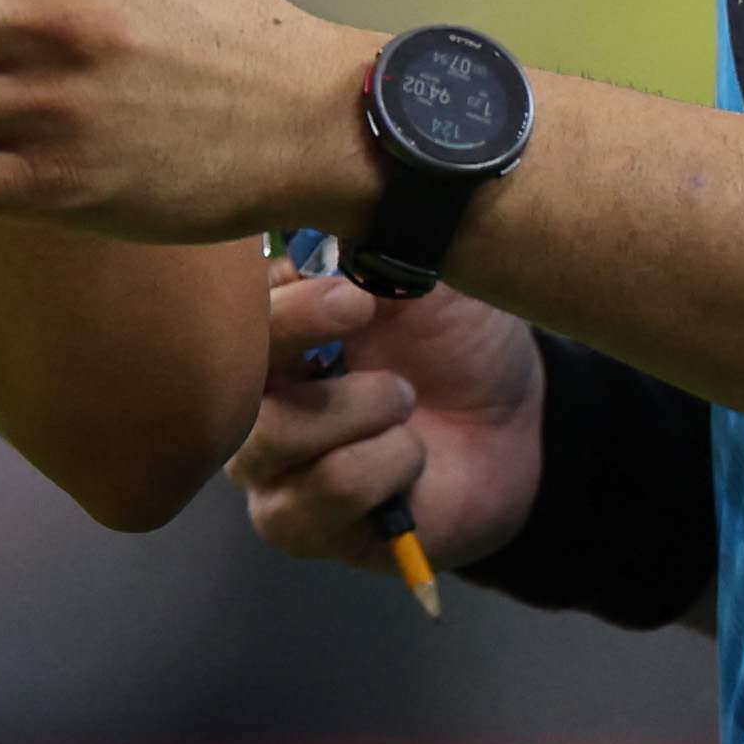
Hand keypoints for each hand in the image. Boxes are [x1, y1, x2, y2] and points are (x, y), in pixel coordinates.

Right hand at [236, 259, 546, 575]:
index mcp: (270, 330)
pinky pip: (324, 491)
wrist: (516, 426)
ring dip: (361, 408)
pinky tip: (411, 456)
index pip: (229, 313)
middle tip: (365, 314)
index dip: (282, 300)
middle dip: (301, 335)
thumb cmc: (458, 342)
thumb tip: (323, 217)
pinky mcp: (300, 526)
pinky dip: (384, 465)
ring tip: (406, 399)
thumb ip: (371, 243)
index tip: (351, 290)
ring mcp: (267, 467)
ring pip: (275, 436)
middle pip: (227, 376)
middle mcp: (250, 397)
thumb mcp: (426, 274)